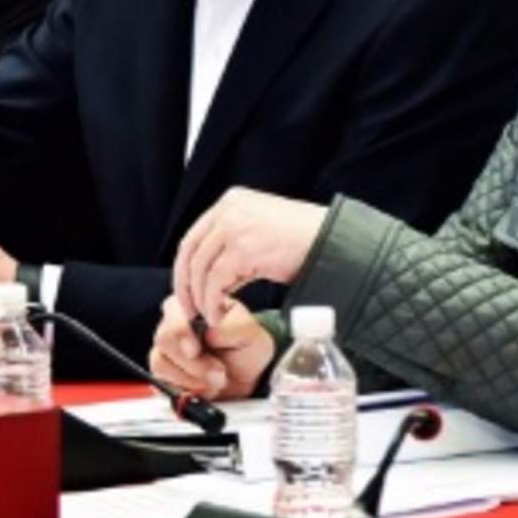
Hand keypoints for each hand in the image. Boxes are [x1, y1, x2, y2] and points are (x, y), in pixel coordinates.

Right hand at [149, 295, 272, 400]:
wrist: (249, 375)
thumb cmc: (245, 346)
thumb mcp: (248, 331)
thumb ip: (231, 327)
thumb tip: (210, 334)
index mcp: (191, 306)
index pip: (173, 312)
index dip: (181, 332)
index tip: (195, 350)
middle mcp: (173, 326)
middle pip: (164, 340)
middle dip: (192, 362)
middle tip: (218, 373)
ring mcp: (167, 352)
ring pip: (160, 363)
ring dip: (190, 379)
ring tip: (216, 382)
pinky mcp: (165, 375)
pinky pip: (162, 384)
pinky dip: (185, 391)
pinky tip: (204, 389)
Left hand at [173, 186, 326, 324]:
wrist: (332, 242)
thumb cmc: (304, 241)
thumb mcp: (261, 232)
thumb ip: (234, 244)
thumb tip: (210, 275)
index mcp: (232, 201)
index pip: (193, 237)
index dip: (184, 268)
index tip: (186, 290)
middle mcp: (228, 209)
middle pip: (190, 252)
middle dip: (186, 285)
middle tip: (190, 310)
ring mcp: (234, 227)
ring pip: (200, 269)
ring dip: (201, 299)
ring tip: (210, 316)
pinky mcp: (242, 249)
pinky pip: (216, 282)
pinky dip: (213, 303)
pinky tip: (220, 314)